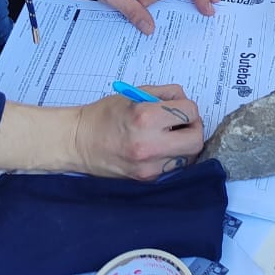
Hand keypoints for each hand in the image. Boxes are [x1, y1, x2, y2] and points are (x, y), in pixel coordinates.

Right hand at [71, 84, 203, 178]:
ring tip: (169, 137)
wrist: (78, 142)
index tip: (179, 108)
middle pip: (196, 140)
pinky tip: (159, 148)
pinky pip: (173, 167)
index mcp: (147, 117)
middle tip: (182, 124)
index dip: (188, 108)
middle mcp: (150, 145)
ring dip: (185, 145)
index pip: (190, 113)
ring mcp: (149, 166)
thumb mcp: (135, 94)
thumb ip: (165, 95)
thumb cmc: (105, 114)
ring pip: (188, 157)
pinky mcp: (147, 179)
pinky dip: (172, 157)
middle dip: (193, 129)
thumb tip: (185, 102)